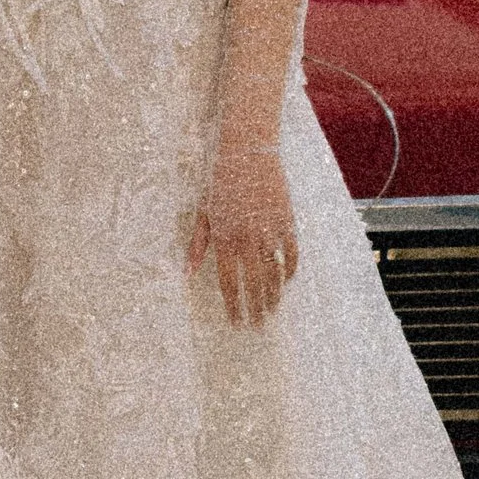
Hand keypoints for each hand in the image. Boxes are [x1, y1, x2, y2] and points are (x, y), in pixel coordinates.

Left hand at [187, 141, 298, 325]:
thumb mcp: (203, 212)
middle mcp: (247, 238)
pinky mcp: (286, 221)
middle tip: (258, 326)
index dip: (233, 306)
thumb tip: (187, 273)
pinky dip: (290, 270)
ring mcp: (269, 230)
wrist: (247, 151)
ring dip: (274, 295)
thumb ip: (197, 245)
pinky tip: (287, 281)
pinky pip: (291, 253)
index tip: (235, 323)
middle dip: (255, 308)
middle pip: (253, 284)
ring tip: (273, 311)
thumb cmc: (220, 181)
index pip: (229, 282)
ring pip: (273, 273)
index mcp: (224, 238)